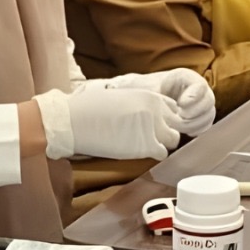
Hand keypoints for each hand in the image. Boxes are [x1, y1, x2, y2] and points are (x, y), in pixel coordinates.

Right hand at [41, 83, 185, 159]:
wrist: (74, 120)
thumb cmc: (89, 107)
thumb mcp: (120, 95)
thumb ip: (137, 102)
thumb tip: (141, 112)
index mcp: (149, 95)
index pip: (173, 108)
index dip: (165, 118)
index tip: (154, 125)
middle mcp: (156, 109)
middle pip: (176, 124)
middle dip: (165, 131)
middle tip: (149, 137)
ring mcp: (153, 127)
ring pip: (172, 140)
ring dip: (161, 143)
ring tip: (143, 145)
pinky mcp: (145, 145)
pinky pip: (161, 153)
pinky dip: (153, 155)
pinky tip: (137, 151)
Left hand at [102, 69, 216, 134]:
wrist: (145, 98)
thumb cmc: (143, 89)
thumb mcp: (141, 87)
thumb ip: (139, 89)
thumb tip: (118, 89)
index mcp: (184, 77)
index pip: (198, 85)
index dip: (194, 97)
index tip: (181, 107)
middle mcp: (196, 88)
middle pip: (208, 101)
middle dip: (195, 113)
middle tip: (180, 121)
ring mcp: (200, 103)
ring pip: (208, 114)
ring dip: (196, 123)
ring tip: (180, 128)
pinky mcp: (199, 116)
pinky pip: (206, 124)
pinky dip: (198, 129)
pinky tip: (185, 133)